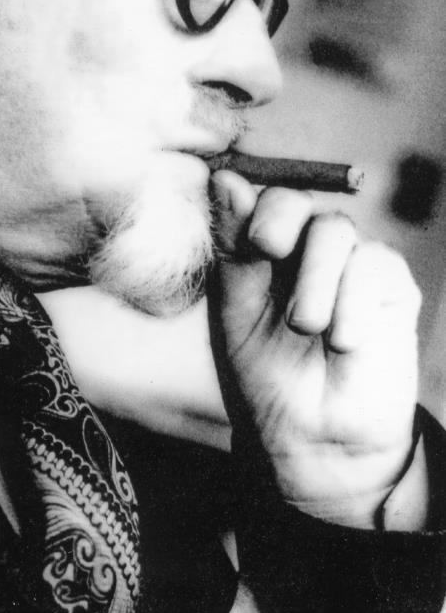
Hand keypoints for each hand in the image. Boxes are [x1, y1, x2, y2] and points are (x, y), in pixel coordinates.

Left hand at [208, 170, 421, 527]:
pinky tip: (343, 340)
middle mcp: (305, 247)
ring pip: (335, 230)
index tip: (244, 236)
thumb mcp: (234, 308)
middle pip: (296, 202)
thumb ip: (231, 244)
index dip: (250, 207)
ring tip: (306, 328)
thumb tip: (222, 175)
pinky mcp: (391, 286)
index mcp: (263, 249)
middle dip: (278, 223)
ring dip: (314, 278)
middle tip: (268, 252)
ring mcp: (350, 262)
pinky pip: (375, 265)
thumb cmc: (264, 372)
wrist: (313, 437)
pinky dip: (354, 302)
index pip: (256, 198)